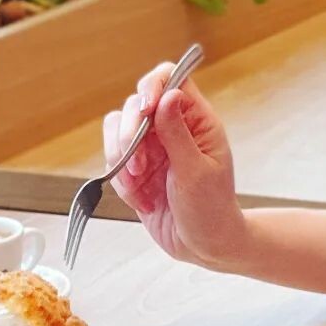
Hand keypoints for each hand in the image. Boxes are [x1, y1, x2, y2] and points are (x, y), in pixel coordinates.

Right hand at [103, 63, 249, 268]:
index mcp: (198, 122)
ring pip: (117, 129)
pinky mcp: (135, 167)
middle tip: (137, 164)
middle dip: (129, 133)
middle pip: (136, 103)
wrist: (203, 246)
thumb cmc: (212, 211)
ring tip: (137, 184)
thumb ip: (179, 134)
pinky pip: (113, 159)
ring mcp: (152, 147)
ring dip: (120, 157)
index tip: (144, 110)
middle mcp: (173, 128)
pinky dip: (119, 179)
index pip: (172, 80)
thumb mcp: (197, 173)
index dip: (153, 86)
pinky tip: (141, 199)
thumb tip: (169, 94)